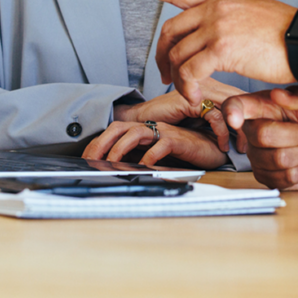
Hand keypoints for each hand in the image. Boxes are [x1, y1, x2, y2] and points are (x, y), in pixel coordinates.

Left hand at [82, 120, 228, 169]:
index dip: (97, 144)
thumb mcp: (155, 156)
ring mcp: (165, 132)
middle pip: (119, 128)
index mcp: (144, 129)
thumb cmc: (185, 153)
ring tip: (111, 164)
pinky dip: (149, 156)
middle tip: (90, 162)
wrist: (213, 149)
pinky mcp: (180, 140)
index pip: (113, 131)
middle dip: (101, 144)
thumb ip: (138, 158)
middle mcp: (152, 127)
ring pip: (136, 133)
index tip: (84, 160)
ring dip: (120, 149)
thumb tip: (113, 170)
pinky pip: (161, 145)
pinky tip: (142, 168)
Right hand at [111, 79, 246, 152]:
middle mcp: (210, 83)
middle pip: (241, 99)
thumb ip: (221, 118)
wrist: (142, 119)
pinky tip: (221, 145)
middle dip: (249, 123)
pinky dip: (222, 132)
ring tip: (238, 148)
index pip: (242, 96)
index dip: (252, 115)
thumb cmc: (172, 121)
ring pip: (232, 106)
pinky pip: (215, 115)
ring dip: (238, 130)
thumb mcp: (202, 119)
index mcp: (215, 84)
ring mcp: (200, 88)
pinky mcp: (190, 99)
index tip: (255, 135)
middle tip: (250, 143)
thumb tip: (244, 130)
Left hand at [120, 0, 296, 103]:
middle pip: (170, 31)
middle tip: (164, 76)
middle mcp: (215, 8)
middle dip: (160, 56)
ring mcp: (217, 26)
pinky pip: (191, 71)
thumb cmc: (288, 35)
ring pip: (177, 55)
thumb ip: (230, 22)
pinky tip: (196, 97)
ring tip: (188, 94)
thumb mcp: (254, 16)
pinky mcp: (223, 47)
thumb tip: (220, 40)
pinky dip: (188, 88)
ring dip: (177, 79)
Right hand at [222, 88, 297, 190]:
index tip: (235, 119)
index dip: (232, 111)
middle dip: (294, 136)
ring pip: (276, 159)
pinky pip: (283, 178)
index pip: (237, 105)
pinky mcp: (269, 177)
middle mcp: (256, 130)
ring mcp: (260, 155)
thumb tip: (278, 94)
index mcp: (265, 106)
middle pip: (261, 135)